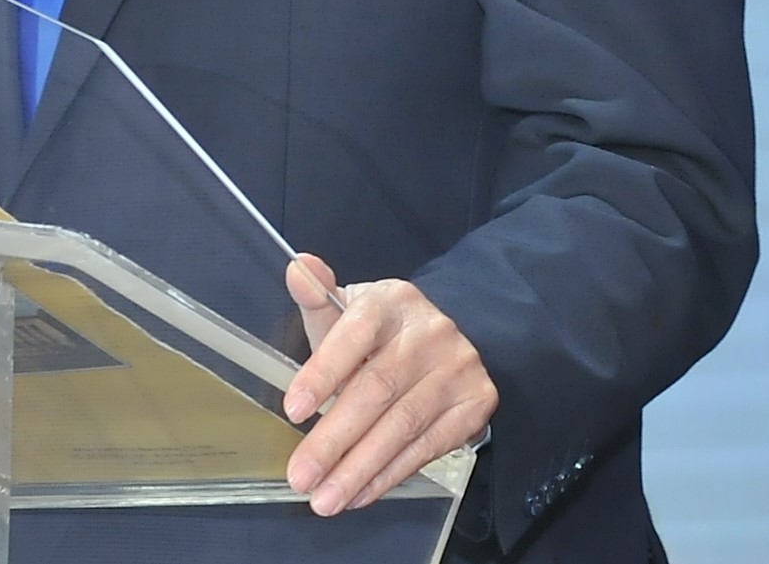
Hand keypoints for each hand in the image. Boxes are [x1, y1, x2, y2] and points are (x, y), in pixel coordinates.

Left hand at [280, 252, 497, 515]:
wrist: (451, 342)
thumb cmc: (385, 333)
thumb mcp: (350, 311)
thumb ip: (318, 299)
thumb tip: (297, 268)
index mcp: (391, 301)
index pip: (355, 334)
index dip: (323, 372)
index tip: (293, 410)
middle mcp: (430, 331)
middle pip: (378, 389)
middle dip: (335, 439)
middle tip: (301, 477)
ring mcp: (457, 369)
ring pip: (403, 425)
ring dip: (360, 469)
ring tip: (325, 500)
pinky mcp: (476, 403)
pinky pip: (428, 447)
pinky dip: (390, 475)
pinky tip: (359, 494)